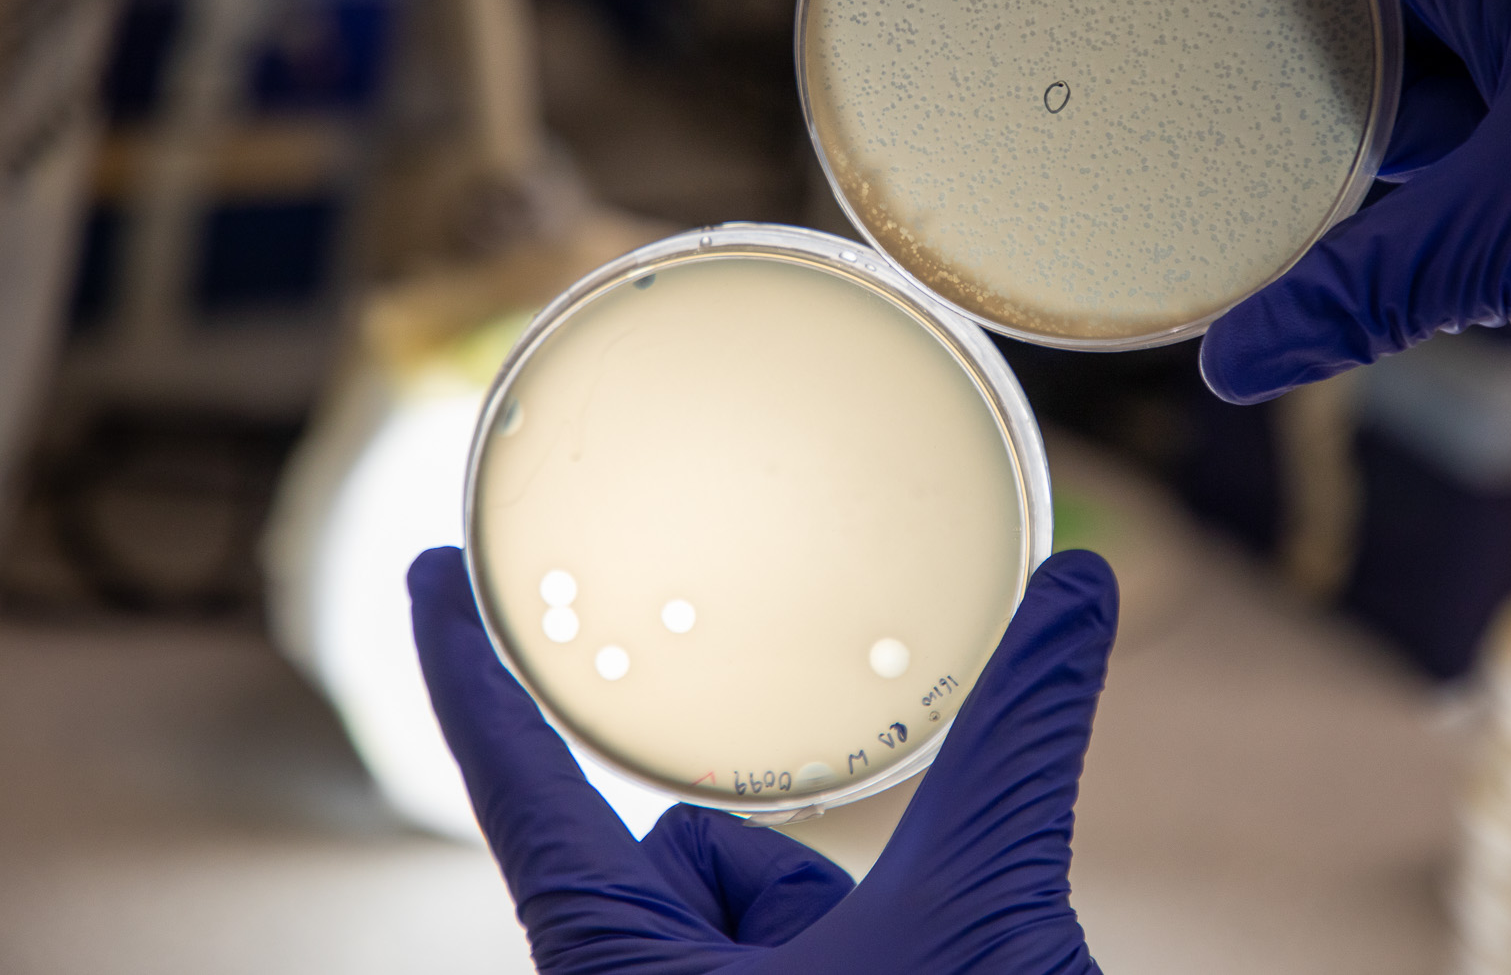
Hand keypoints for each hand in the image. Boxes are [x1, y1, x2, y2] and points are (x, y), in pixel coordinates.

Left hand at [409, 545, 1113, 972]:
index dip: (469, 670)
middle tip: (890, 966)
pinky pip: (785, 967)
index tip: (426, 576)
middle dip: (801, 889)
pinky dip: (855, 972)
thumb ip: (1024, 735)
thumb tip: (1084, 580)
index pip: (521, 791)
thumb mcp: (985, 915)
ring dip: (844, 943)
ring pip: (753, 921)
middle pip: (691, 865)